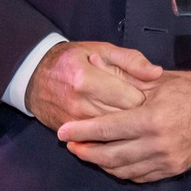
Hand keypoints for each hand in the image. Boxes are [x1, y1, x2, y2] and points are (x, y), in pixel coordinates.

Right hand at [24, 41, 160, 132]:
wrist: (34, 75)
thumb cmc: (72, 59)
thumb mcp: (101, 49)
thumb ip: (131, 60)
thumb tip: (156, 73)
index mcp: (87, 79)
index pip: (131, 99)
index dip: (146, 99)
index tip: (151, 96)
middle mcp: (79, 103)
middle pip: (124, 119)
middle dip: (140, 116)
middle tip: (149, 111)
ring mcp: (73, 121)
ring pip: (113, 134)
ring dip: (128, 129)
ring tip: (136, 121)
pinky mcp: (70, 133)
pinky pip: (99, 141)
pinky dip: (112, 138)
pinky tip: (120, 132)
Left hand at [58, 69, 190, 182]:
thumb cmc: (190, 91)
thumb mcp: (158, 79)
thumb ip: (125, 75)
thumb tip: (94, 62)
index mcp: (151, 119)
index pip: (107, 129)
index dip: (82, 131)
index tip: (63, 131)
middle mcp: (156, 144)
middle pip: (110, 155)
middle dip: (86, 151)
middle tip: (70, 145)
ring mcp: (164, 160)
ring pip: (122, 169)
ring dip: (100, 163)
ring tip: (87, 152)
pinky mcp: (171, 170)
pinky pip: (138, 176)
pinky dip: (121, 170)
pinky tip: (111, 162)